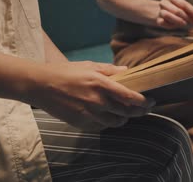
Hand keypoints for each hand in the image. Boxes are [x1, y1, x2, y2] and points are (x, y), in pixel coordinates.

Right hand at [28, 61, 154, 130]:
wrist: (41, 85)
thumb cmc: (65, 72)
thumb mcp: (89, 65)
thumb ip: (110, 70)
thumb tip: (127, 71)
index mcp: (101, 84)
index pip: (130, 97)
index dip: (144, 101)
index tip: (151, 101)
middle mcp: (97, 101)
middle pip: (126, 112)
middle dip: (139, 111)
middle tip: (145, 109)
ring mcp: (89, 114)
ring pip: (115, 122)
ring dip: (124, 119)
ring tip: (127, 113)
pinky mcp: (81, 123)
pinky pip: (101, 126)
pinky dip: (108, 122)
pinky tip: (109, 116)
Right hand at [156, 0, 192, 29]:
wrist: (157, 12)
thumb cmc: (174, 9)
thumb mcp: (182, 7)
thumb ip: (191, 12)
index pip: (184, 4)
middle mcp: (164, 2)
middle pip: (178, 10)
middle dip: (188, 17)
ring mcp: (159, 11)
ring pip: (168, 15)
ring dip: (179, 21)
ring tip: (185, 24)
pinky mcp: (157, 20)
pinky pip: (164, 23)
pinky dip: (171, 25)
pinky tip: (175, 26)